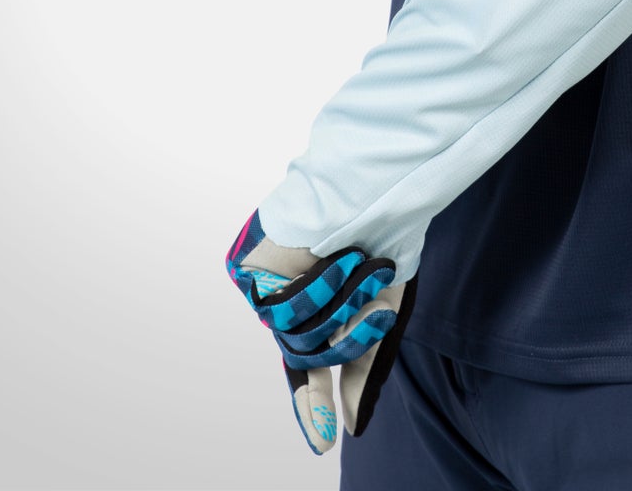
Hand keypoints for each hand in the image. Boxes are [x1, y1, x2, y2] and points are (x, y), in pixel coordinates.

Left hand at [226, 211, 415, 454]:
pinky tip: (332, 258)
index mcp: (318, 306)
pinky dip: (315, 287)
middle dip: (350, 333)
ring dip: (338, 305)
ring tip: (358, 262)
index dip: (314, 402)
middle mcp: (285, 299)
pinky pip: (279, 309)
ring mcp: (263, 285)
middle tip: (380, 304)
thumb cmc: (382, 238)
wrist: (374, 186)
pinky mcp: (246, 269)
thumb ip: (364, 366)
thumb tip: (351, 428)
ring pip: (296, 336)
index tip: (324, 444)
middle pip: (309, 353)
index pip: (307, 365)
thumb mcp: (384, 309)